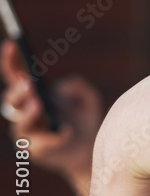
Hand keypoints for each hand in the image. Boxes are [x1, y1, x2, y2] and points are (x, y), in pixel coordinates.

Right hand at [1, 41, 100, 184]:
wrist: (92, 149)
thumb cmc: (84, 120)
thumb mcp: (87, 97)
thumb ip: (78, 85)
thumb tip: (59, 88)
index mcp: (32, 97)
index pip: (16, 76)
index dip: (11, 60)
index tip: (11, 44)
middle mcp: (24, 114)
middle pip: (11, 101)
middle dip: (18, 91)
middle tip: (28, 83)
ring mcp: (28, 133)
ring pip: (19, 123)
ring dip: (28, 113)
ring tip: (38, 104)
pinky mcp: (37, 151)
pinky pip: (41, 144)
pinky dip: (56, 136)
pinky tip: (67, 132)